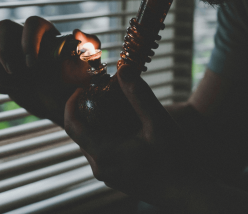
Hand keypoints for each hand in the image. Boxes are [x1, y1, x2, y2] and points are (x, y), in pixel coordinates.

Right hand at [0, 16, 99, 126]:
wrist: (64, 103)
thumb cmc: (77, 82)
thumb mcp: (89, 64)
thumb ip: (90, 45)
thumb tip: (76, 32)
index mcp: (47, 35)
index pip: (32, 23)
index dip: (29, 40)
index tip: (33, 64)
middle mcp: (26, 41)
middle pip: (3, 27)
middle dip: (5, 50)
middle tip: (17, 72)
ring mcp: (11, 57)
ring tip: (19, 85)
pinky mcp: (2, 73)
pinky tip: (15, 89)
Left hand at [64, 64, 198, 205]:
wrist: (190, 193)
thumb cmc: (176, 160)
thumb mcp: (159, 123)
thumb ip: (139, 96)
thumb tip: (122, 70)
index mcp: (104, 154)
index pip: (72, 125)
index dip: (72, 103)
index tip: (84, 87)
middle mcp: (100, 167)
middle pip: (81, 132)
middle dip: (88, 109)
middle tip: (104, 93)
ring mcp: (108, 174)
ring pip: (91, 141)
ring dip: (98, 122)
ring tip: (116, 106)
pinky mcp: (116, 176)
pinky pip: (102, 150)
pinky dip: (106, 133)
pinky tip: (125, 125)